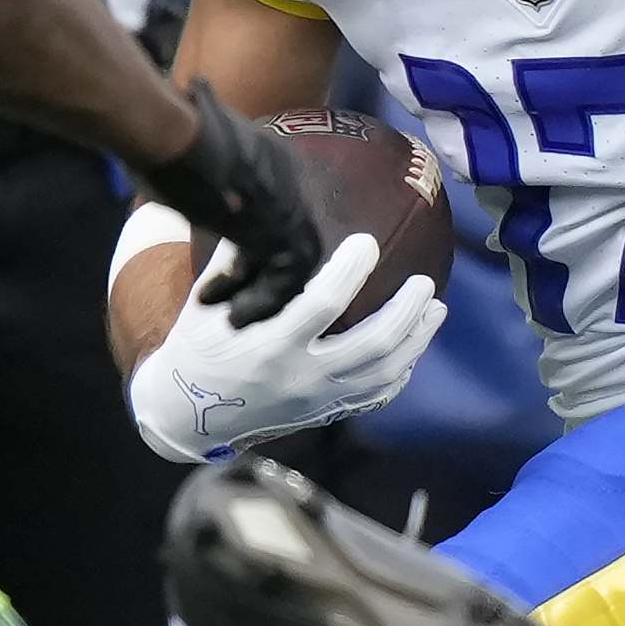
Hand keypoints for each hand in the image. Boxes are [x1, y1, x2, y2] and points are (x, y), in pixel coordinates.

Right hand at [129, 234, 443, 459]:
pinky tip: (412, 351)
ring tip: (434, 310)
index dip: (350, 271)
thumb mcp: (205, 304)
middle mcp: (300, 376)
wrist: (189, 414)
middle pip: (373, 344)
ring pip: (384, 373)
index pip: (322, 304)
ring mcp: (316, 400)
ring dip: (416, 340)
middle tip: (425, 283)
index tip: (368, 242)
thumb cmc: (196, 347)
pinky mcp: (322, 413)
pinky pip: (373, 396)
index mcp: (269, 345)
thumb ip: (233, 262)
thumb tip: (258, 210)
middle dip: (406, 311)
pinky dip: (399, 373)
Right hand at [134, 83, 326, 325]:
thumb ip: (195, 167)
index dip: (254, 244)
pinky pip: (282, 278)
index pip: (276, 209)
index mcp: (268, 155)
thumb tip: (177, 160)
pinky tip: (234, 315)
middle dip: (263, 272)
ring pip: (294, 260)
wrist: (169, 131)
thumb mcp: (184, 151)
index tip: (227, 268)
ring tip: (234, 317)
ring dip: (266, 293)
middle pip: (291, 237)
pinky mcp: (274, 231)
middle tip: (235, 300)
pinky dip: (263, 301)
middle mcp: (285, 177)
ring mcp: (285, 203)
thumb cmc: (161, 134)